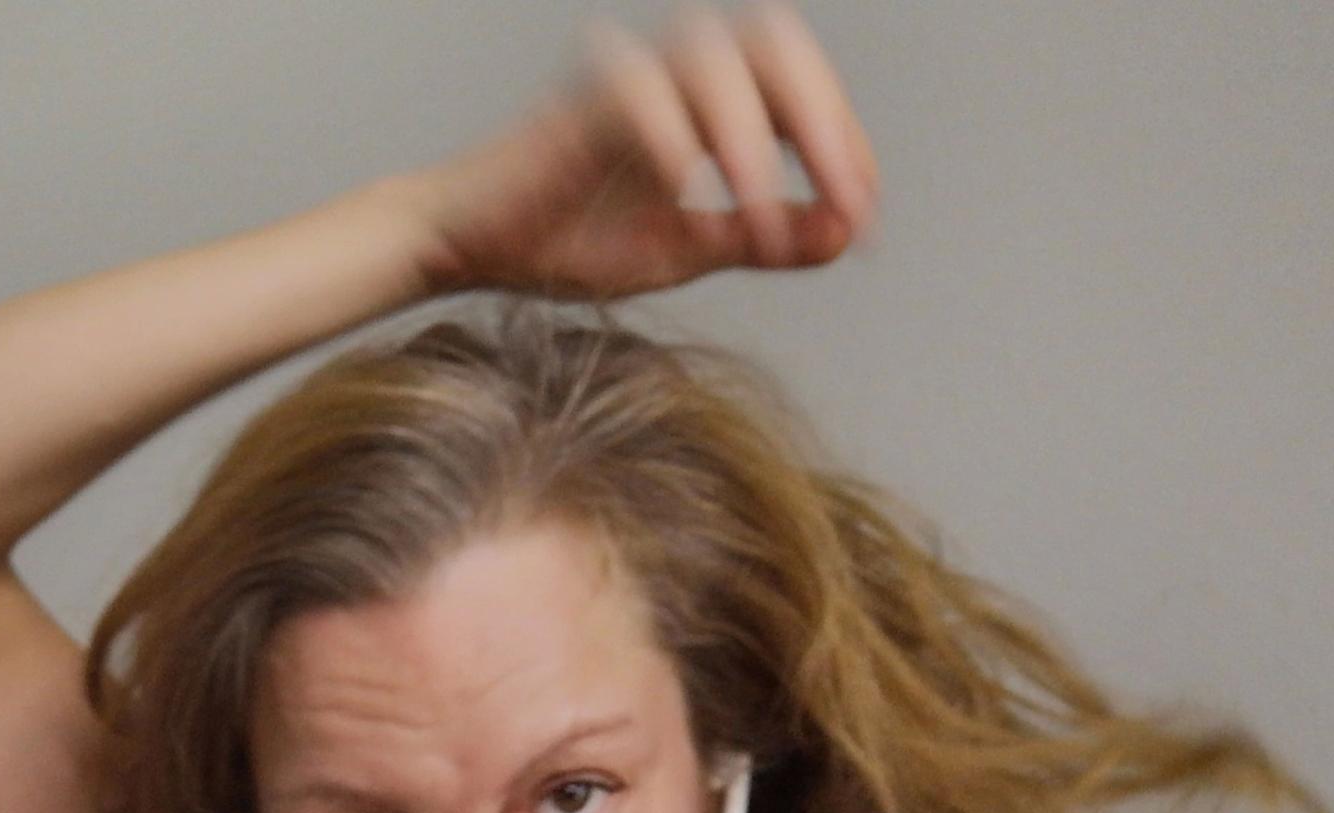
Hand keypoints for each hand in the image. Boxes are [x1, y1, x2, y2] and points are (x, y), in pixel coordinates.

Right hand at [399, 2, 879, 298]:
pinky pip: (634, 92)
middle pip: (774, 41)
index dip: (846, 139)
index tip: (861, 211)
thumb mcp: (687, 250)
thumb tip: (845, 232)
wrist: (471, 249)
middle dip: (822, 119)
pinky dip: (674, 140)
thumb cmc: (566, 240)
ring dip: (752, 141)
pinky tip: (690, 197)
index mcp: (705, 99)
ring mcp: (622, 80)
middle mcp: (671, 73)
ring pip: (712, 58)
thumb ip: (765, 239)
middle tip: (843, 196)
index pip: (801, 85)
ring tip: (760, 219)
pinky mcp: (572, 104)